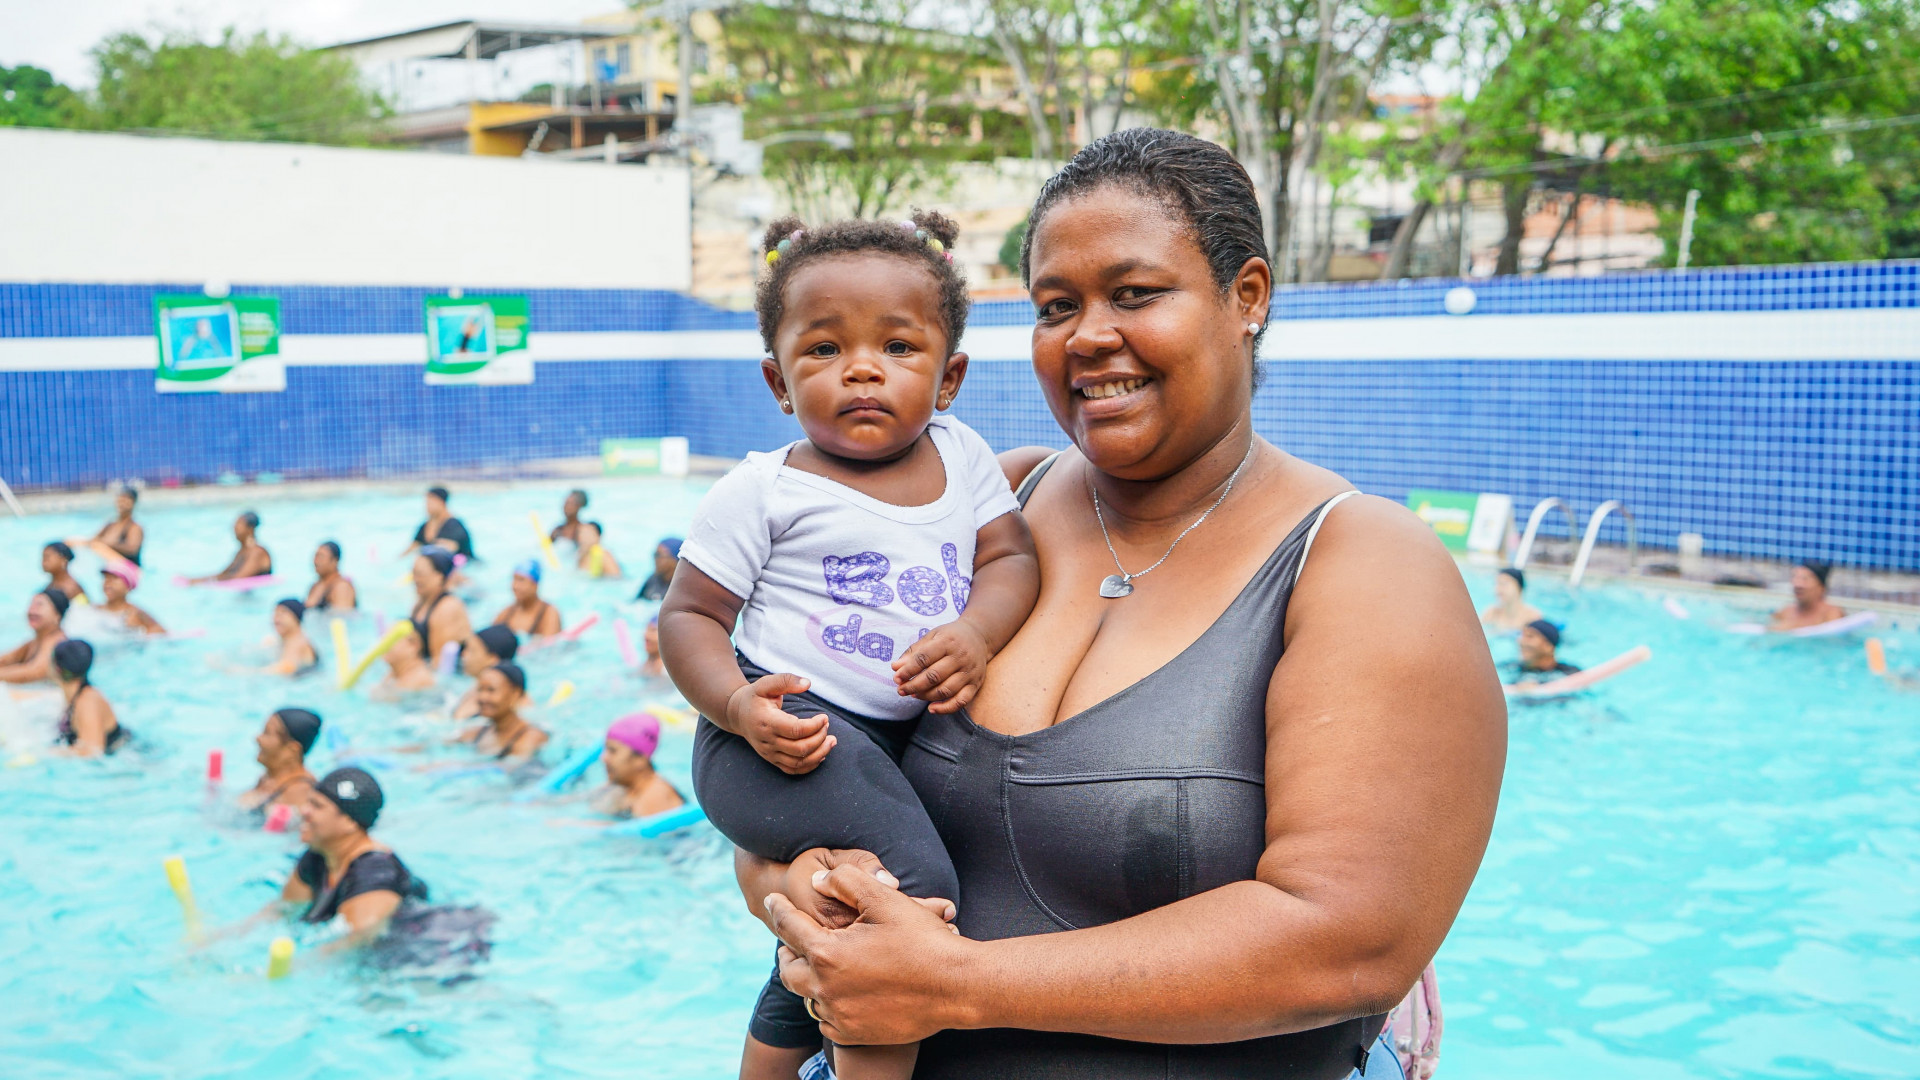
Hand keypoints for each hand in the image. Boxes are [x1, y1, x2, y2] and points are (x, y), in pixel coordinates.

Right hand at [727, 673, 834, 774]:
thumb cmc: (755, 697)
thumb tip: (807, 683)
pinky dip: (810, 766)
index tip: (824, 717)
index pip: (796, 730)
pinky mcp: (772, 760)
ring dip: (820, 754)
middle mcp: (767, 741)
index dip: (815, 725)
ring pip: (799, 763)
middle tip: (827, 726)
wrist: (737, 715)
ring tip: (832, 741)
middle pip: (800, 748)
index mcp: (767, 721)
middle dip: (820, 738)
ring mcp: (769, 753)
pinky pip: (793, 770)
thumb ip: (786, 680)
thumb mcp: (766, 684)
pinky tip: (821, 754)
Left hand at [767, 863, 971, 1044]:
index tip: (771, 900)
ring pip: (808, 997)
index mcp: (827, 953)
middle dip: (786, 951)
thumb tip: (819, 880)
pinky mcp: (856, 1033)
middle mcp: (827, 989)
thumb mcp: (885, 900)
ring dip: (807, 980)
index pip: (789, 927)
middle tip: (789, 942)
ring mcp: (841, 1015)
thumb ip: (846, 882)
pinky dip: (826, 1006)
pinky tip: (837, 995)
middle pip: (789, 970)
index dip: (779, 909)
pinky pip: (827, 1022)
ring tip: (814, 966)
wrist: (957, 987)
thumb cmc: (924, 940)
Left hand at [891, 619, 989, 712]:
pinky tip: (932, 709)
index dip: (908, 670)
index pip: (924, 658)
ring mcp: (970, 672)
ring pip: (946, 690)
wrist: (980, 636)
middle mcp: (960, 657)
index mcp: (947, 642)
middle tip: (901, 690)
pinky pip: (961, 701)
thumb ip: (914, 652)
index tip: (896, 677)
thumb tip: (895, 667)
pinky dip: (946, 708)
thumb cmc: (951, 637)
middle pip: (934, 676)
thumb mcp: (932, 636)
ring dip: (926, 696)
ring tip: (913, 695)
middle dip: (914, 685)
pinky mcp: (976, 684)